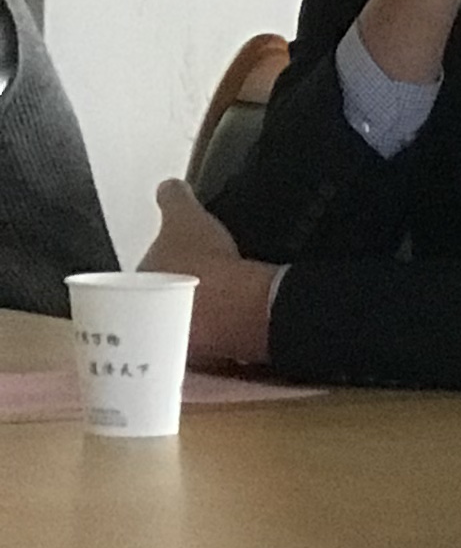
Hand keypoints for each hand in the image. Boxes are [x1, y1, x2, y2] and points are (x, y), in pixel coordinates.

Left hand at [137, 182, 277, 365]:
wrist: (240, 310)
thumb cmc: (205, 263)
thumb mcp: (187, 218)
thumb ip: (174, 199)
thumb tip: (168, 185)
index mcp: (133, 286)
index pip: (140, 276)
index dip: (160, 268)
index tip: (181, 264)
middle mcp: (141, 318)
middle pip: (155, 303)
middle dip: (171, 296)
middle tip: (200, 284)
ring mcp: (170, 342)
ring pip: (178, 326)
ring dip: (192, 318)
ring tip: (220, 304)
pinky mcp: (201, 362)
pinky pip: (204, 346)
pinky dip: (214, 337)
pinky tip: (231, 325)